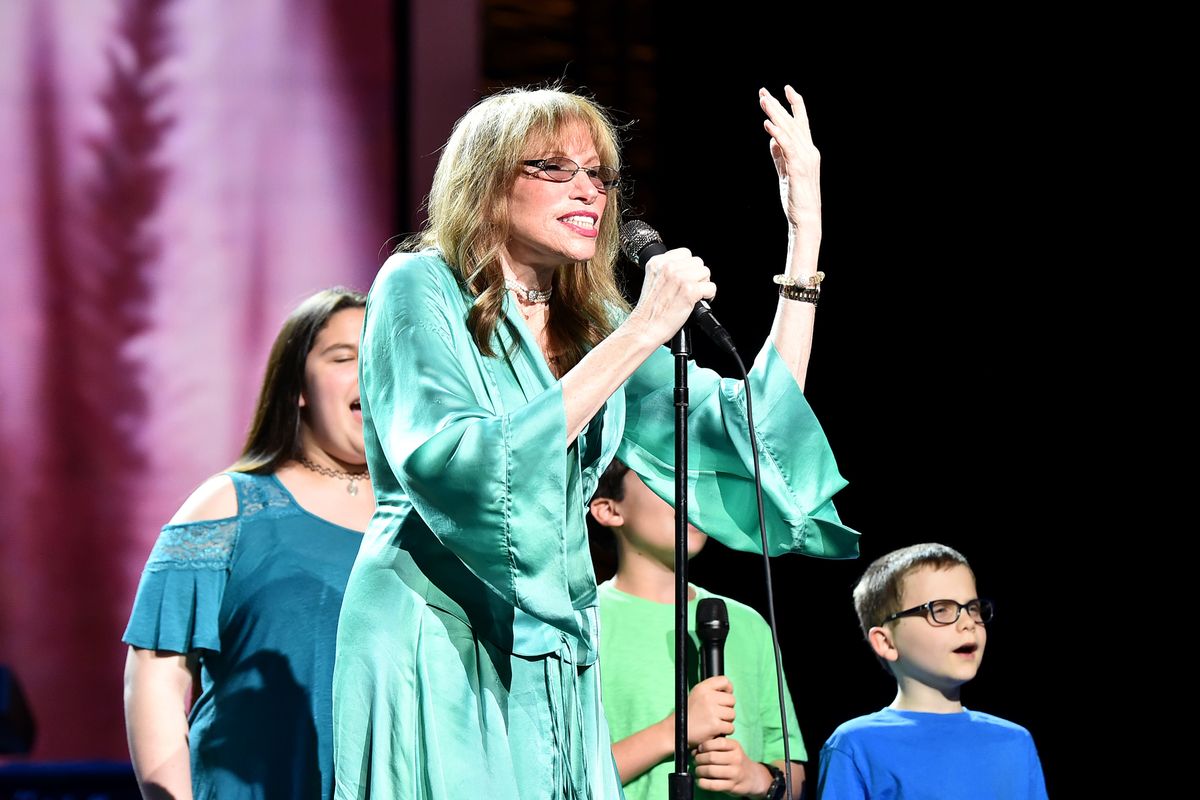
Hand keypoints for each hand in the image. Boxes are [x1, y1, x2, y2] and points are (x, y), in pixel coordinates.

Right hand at [625, 247, 715, 346]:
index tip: (686, 277)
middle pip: (698, 262)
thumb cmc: (649, 310)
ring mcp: (680, 278)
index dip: (688, 267)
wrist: (645, 327)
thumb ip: (666, 271)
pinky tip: (698, 301)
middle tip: (690, 288)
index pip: (685, 253)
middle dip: (697, 275)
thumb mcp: (652, 280)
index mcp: (657, 262)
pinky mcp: (690, 291)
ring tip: (694, 295)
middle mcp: (669, 267)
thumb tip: (685, 268)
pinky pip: (711, 287)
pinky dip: (709, 296)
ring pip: (706, 273)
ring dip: (703, 285)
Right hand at [685, 675, 735, 745]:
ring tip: (716, 722)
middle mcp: (707, 697)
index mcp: (702, 688)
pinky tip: (716, 730)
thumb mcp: (696, 695)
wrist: (677, 731)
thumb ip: (711, 690)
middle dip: (728, 708)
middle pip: (732, 699)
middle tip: (719, 713)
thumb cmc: (688, 714)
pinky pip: (730, 727)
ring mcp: (712, 711)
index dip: (728, 689)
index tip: (725, 696)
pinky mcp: (715, 725)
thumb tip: (729, 691)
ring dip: (727, 720)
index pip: (724, 681)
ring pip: (732, 714)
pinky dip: (725, 731)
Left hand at [694, 736, 772, 796]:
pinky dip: (702, 783)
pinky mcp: (731, 786)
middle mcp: (736, 759)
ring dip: (699, 771)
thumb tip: (695, 750)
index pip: (718, 742)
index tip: (700, 749)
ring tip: (698, 770)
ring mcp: (734, 773)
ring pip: (710, 771)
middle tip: (696, 761)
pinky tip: (700, 781)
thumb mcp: (731, 749)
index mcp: (735, 746)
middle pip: (711, 757)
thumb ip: (716, 746)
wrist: (752, 777)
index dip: (705, 745)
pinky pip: (713, 785)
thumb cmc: (736, 761)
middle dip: (699, 759)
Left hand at [760, 85, 820, 232]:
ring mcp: (805, 159)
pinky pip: (787, 146)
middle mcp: (809, 151)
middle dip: (778, 106)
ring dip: (776, 114)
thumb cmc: (796, 198)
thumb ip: (779, 155)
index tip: (785, 89)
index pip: (801, 123)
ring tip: (764, 101)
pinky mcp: (797, 168)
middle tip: (764, 92)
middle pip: (793, 122)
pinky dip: (777, 133)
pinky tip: (767, 124)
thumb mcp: (786, 172)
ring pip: (790, 130)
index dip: (794, 105)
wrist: (806, 218)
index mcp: (808, 151)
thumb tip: (772, 139)